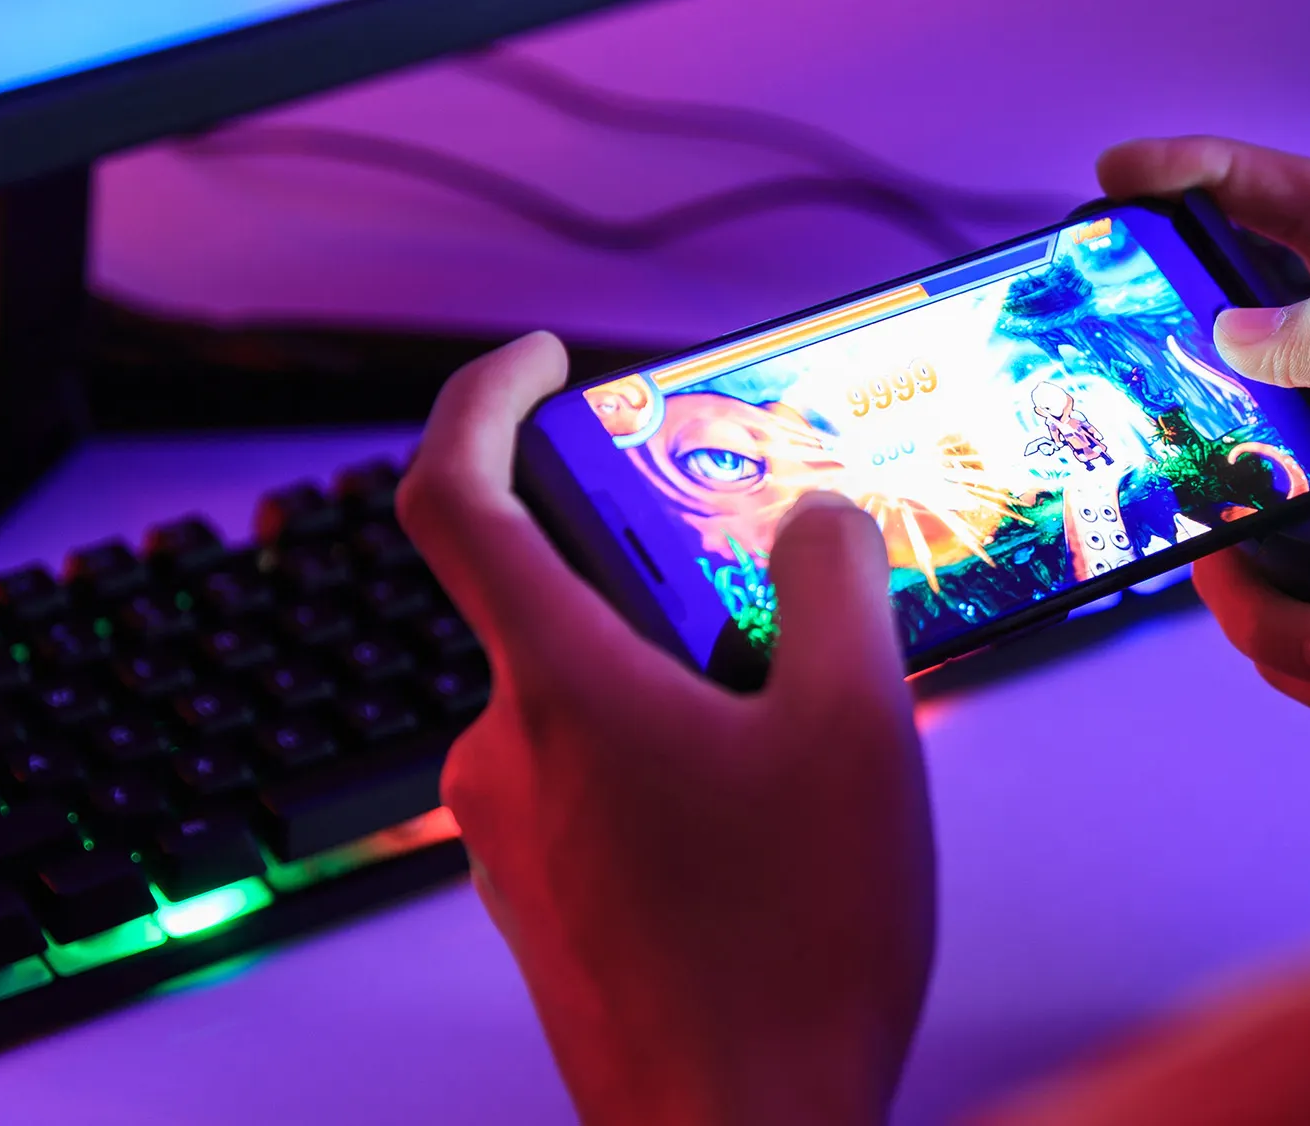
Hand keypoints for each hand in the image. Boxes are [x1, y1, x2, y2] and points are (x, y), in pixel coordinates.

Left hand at [398, 334, 934, 1125]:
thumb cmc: (790, 946)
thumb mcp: (856, 728)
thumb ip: (837, 584)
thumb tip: (815, 522)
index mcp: (559, 687)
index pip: (453, 497)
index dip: (482, 401)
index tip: (543, 364)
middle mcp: (505, 754)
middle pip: (553, 595)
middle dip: (662, 566)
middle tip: (776, 576)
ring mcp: (513, 836)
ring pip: (586, 693)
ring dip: (683, 670)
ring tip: (809, 718)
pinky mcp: (546, 899)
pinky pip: (596, 775)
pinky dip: (671, 749)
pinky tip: (773, 808)